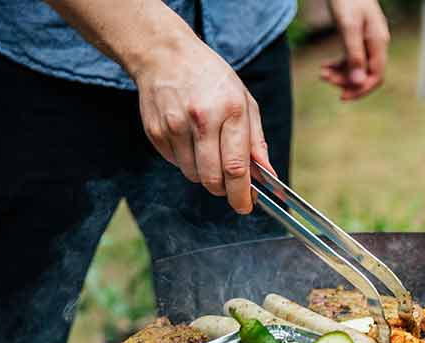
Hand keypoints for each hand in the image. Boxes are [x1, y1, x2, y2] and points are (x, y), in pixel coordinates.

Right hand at [134, 39, 272, 212]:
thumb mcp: (245, 102)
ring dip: (204, 174)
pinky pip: (175, 163)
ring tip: (207, 148)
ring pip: (193, 175)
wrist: (165, 55)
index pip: (236, 167)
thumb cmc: (211, 78)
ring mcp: (175, 126)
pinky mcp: (156, 131)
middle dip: (224, 190)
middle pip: (212, 178)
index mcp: (231, 110)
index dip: (241, 194)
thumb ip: (257, 142)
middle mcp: (202, 119)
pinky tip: (188, 138)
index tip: (245, 206)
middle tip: (229, 184)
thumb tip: (268, 176)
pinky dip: (185, 160)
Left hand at [322, 0, 389, 99]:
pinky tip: (325, 66)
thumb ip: (354, 55)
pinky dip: (338, 66)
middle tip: (324, 78)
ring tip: (321, 73)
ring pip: (357, 69)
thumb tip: (358, 83)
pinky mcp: (357, 39)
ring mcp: (367, 42)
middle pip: (366, 75)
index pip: (375, 76)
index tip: (342, 96)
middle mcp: (376, 44)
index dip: (360, 90)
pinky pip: (351, 60)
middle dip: (346, 81)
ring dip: (340, 75)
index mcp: (378, 42)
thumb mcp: (348, 27)